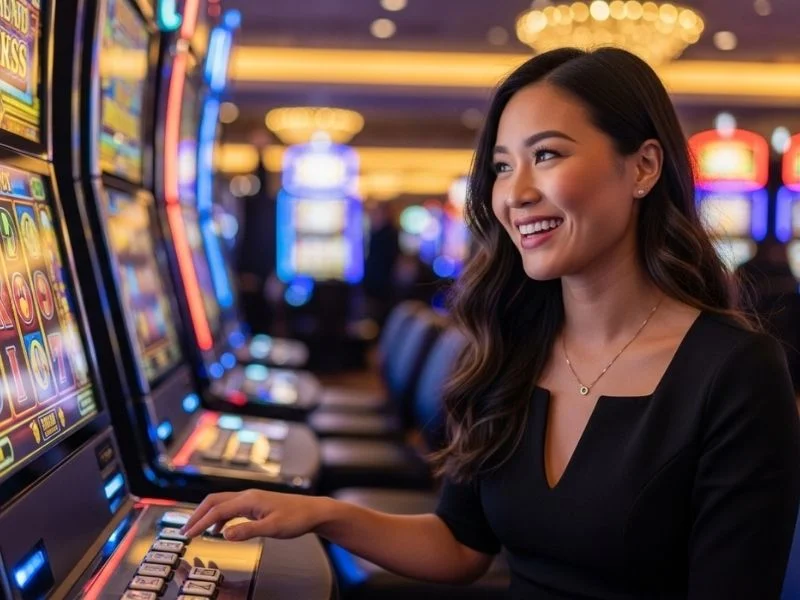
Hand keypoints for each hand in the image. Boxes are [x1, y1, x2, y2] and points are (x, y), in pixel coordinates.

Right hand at [180, 489, 329, 540]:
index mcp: (249, 500)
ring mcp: (251, 499)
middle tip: (184, 530)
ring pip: (221, 503)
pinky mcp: (256, 504)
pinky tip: (220, 529)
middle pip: (214, 501)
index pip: (217, 510)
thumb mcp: (272, 528)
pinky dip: (220, 517)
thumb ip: (248, 531)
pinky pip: (231, 508)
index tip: (188, 534)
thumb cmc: (296, 518)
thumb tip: (225, 534)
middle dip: (197, 515)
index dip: (200, 522)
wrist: (313, 511)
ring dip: (207, 515)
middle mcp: (248, 496)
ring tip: (196, 529)